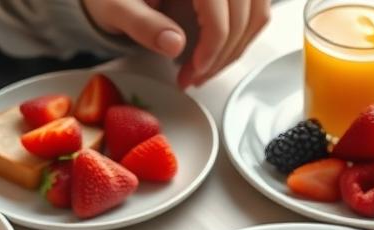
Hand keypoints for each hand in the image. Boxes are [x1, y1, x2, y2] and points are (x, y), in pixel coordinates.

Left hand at [84, 0, 269, 87]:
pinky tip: (218, 50)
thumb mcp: (116, 5)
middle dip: (222, 55)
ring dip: (236, 48)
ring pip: (256, 15)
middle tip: (196, 78)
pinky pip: (257, 10)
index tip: (195, 71)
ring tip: (206, 68)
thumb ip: (143, 23)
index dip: (212, 47)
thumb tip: (174, 44)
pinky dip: (243, 34)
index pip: (220, 12)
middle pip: (244, 16)